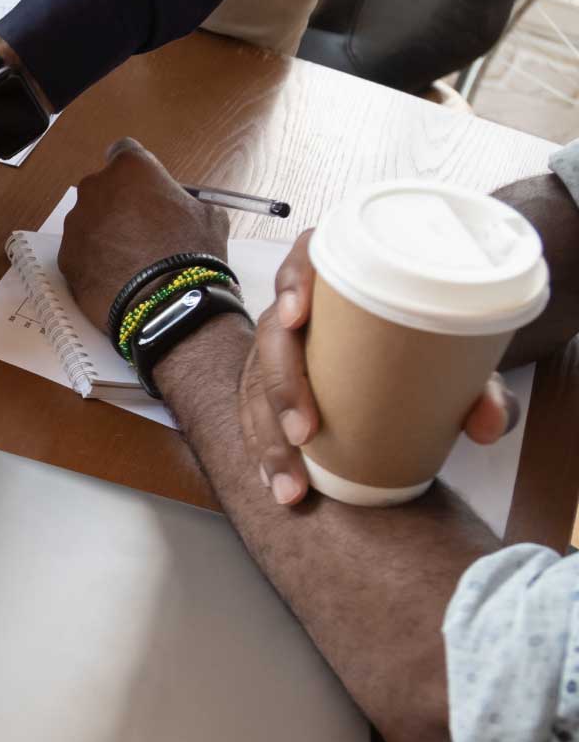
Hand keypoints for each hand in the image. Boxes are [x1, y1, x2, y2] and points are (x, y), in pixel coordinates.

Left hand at [58, 138, 229, 330]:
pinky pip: (81, 251)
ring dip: (105, 232)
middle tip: (143, 229)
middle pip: (105, 188)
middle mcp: (95, 188)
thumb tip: (179, 206)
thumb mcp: (208, 216)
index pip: (126, 152)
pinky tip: (117, 278)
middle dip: (119, 203)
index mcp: (130, 169)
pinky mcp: (65, 256)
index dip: (138, 171)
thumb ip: (186, 201)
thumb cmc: (191, 252)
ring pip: (89, 221)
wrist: (165, 304)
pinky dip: (94, 260)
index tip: (146, 188)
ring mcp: (76, 223)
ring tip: (131, 260)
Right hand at [239, 231, 516, 505]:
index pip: (305, 260)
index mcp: (338, 279)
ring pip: (256, 383)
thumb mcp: (455, 359)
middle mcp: (299, 308)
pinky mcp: (270, 382)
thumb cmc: (422, 346)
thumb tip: (488, 424)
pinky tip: (273, 480)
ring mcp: (279, 347)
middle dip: (281, 386)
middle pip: (272, 333)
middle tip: (304, 432)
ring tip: (290, 481)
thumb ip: (481, 388)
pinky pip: (253, 412)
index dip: (293, 283)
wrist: (403, 358)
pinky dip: (263, 450)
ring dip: (267, 435)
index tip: (298, 317)